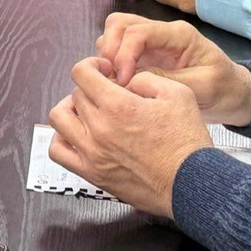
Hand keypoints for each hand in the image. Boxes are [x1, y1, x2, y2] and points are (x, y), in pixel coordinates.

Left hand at [47, 58, 213, 217]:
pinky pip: (58, 151)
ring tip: (88, 112)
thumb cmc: (187, 143)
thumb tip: (125, 81)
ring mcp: (92, 153)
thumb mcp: (177, 94)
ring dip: (71, 110)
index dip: (91, 65)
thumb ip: (146, 78)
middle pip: (75, 95)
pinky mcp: (92, 173)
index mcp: (118, 106)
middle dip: (90, 89)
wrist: (191, 184)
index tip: (103, 71)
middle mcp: (99, 128)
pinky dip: (62, 139)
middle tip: (107, 95)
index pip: (81, 73)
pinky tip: (78, 136)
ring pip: (59, 119)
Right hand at [96, 15, 250, 125]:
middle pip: (120, 24)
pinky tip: (117, 83)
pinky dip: (111, 64)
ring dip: (108, 55)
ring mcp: (151, 43)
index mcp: (178, 34)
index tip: (122, 80)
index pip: (139, 32)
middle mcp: (161, 32)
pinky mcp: (145, 56)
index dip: (124, 53)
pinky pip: (118, 51)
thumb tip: (133, 78)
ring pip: (115, 34)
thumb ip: (169, 80)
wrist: (233, 95)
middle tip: (110, 77)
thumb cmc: (223, 89)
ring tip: (113, 81)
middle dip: (109, 48)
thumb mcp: (203, 87)